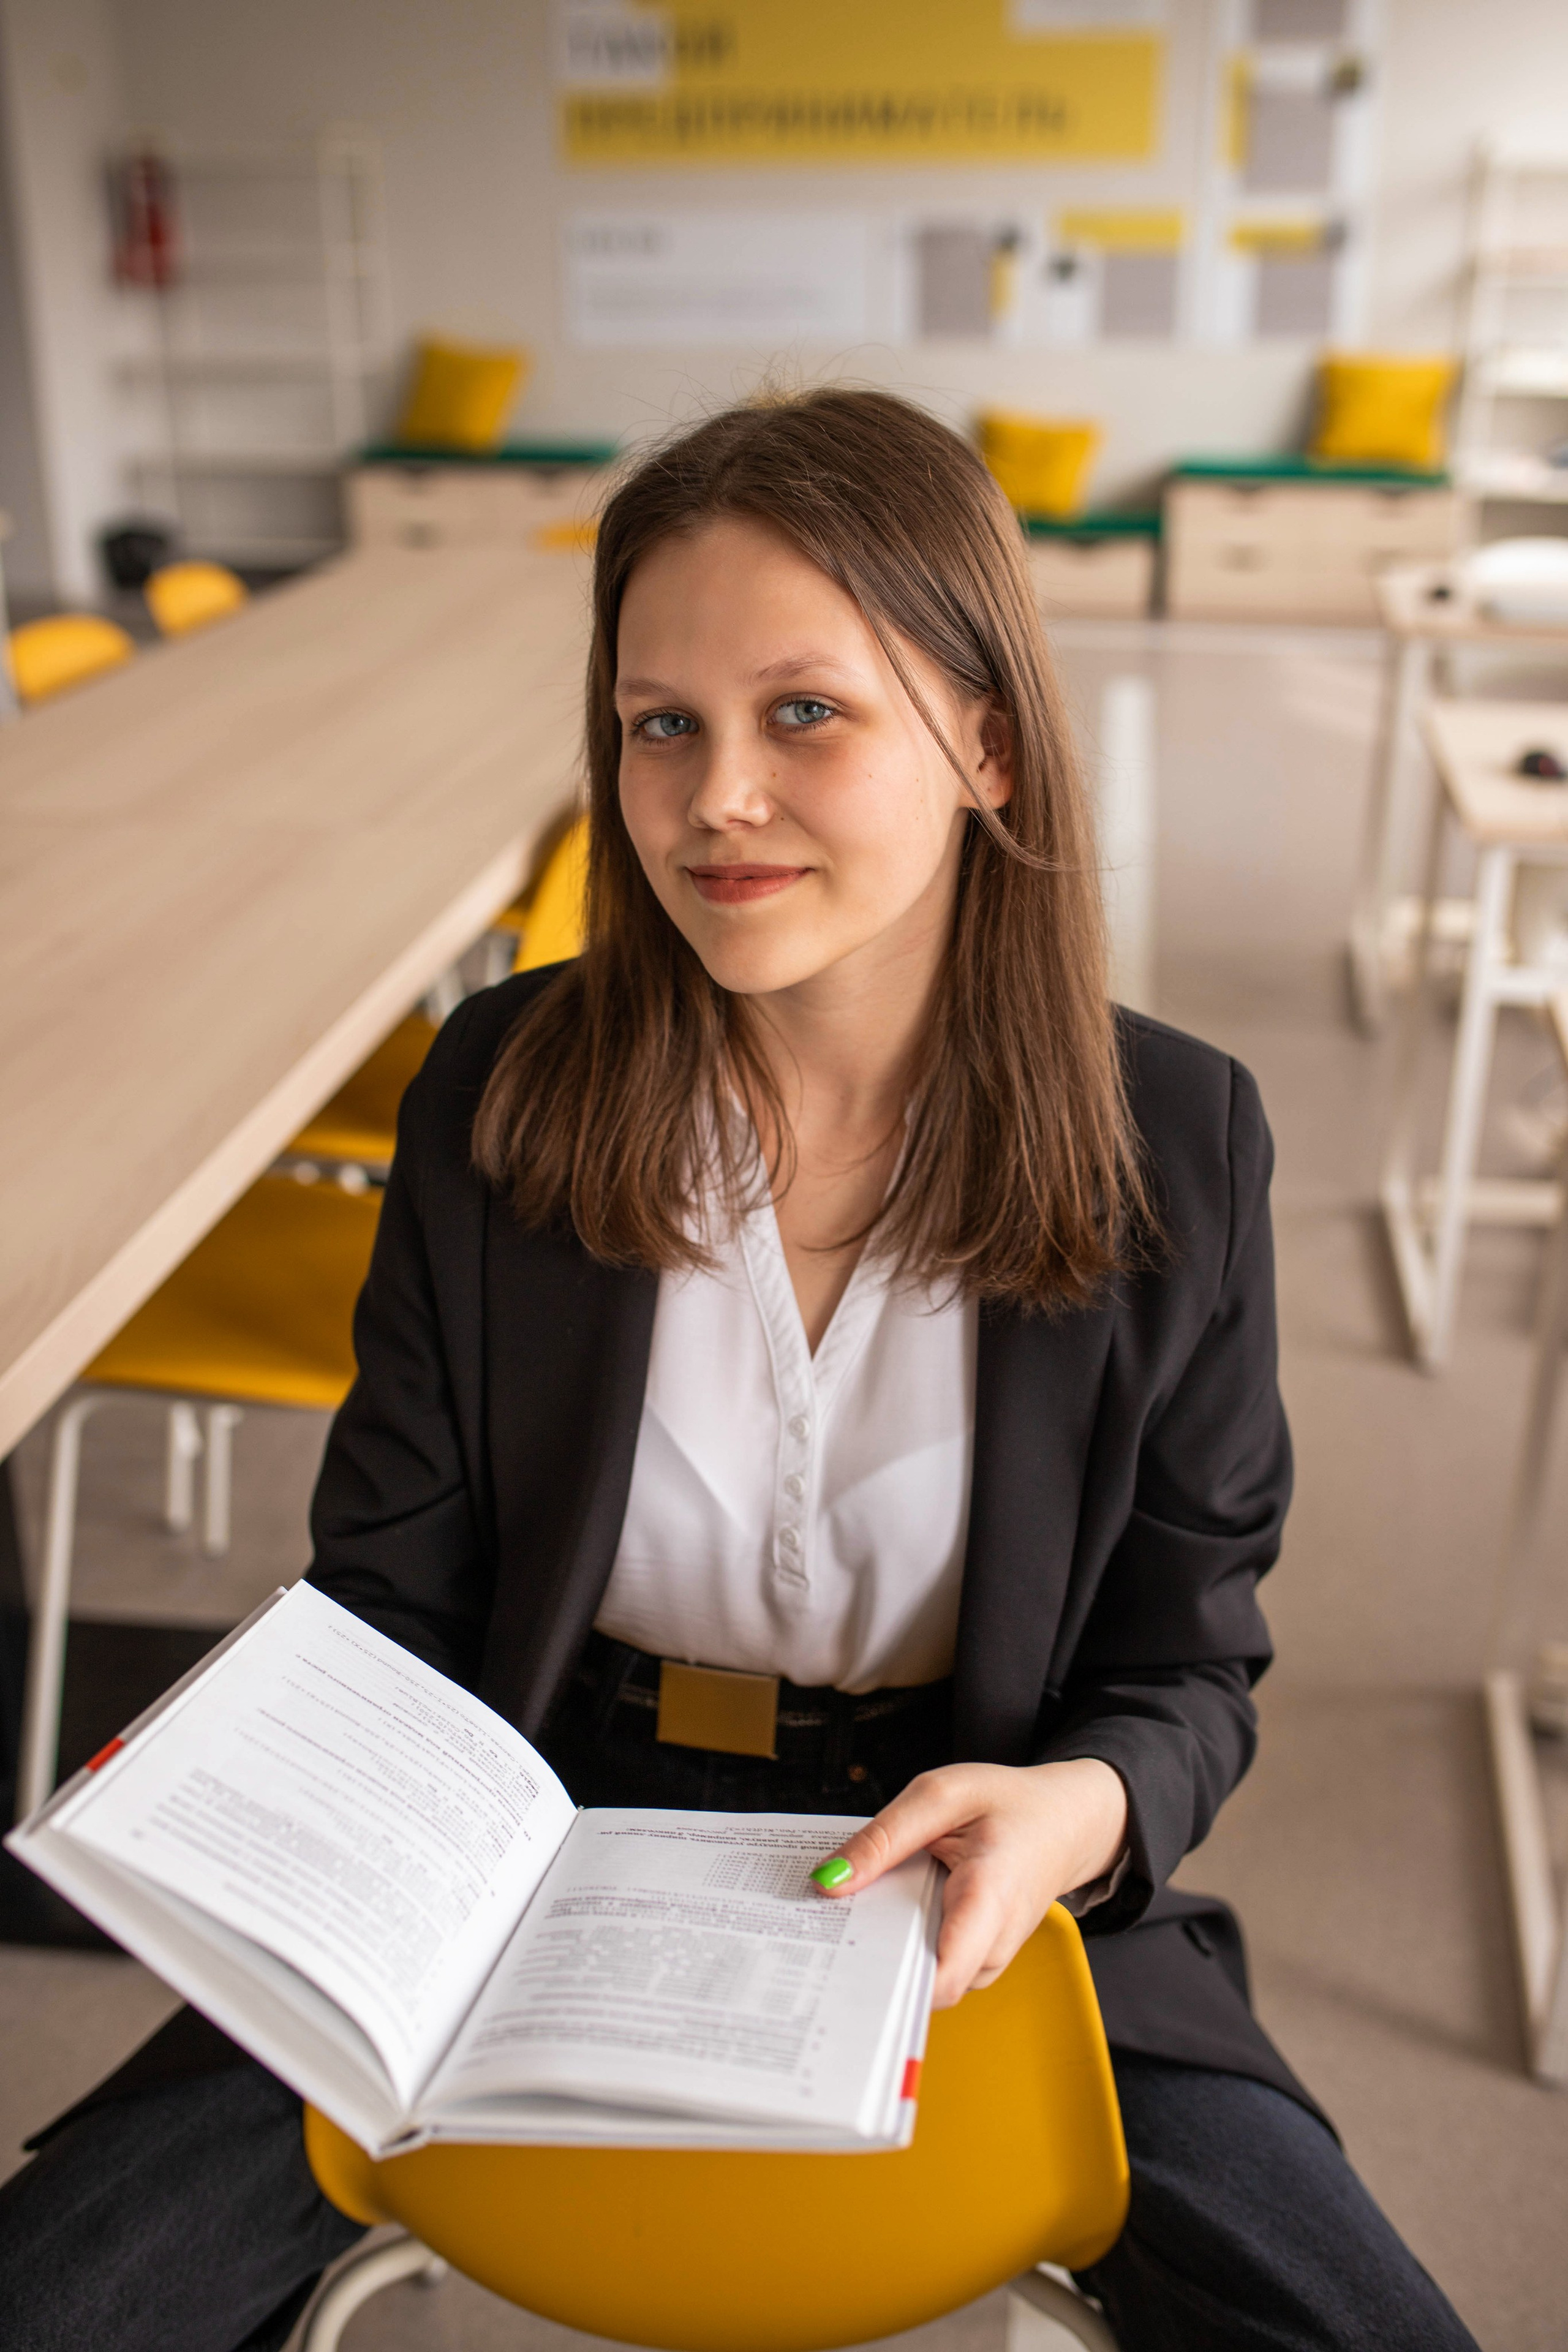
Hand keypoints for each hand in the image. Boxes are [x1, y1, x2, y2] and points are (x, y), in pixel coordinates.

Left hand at [811, 1759, 1127, 2007]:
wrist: (1064, 1822)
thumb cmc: (1009, 1805)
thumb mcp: (940, 1796)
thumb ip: (883, 1838)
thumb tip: (827, 1882)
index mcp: (988, 1897)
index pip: (941, 1974)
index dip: (887, 1983)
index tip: (835, 1965)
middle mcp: (992, 1943)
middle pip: (920, 1983)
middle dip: (870, 1963)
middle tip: (821, 1928)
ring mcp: (988, 1959)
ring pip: (922, 1979)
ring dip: (884, 1952)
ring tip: (853, 1910)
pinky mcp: (978, 1960)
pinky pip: (932, 1965)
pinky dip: (902, 1944)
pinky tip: (884, 1912)